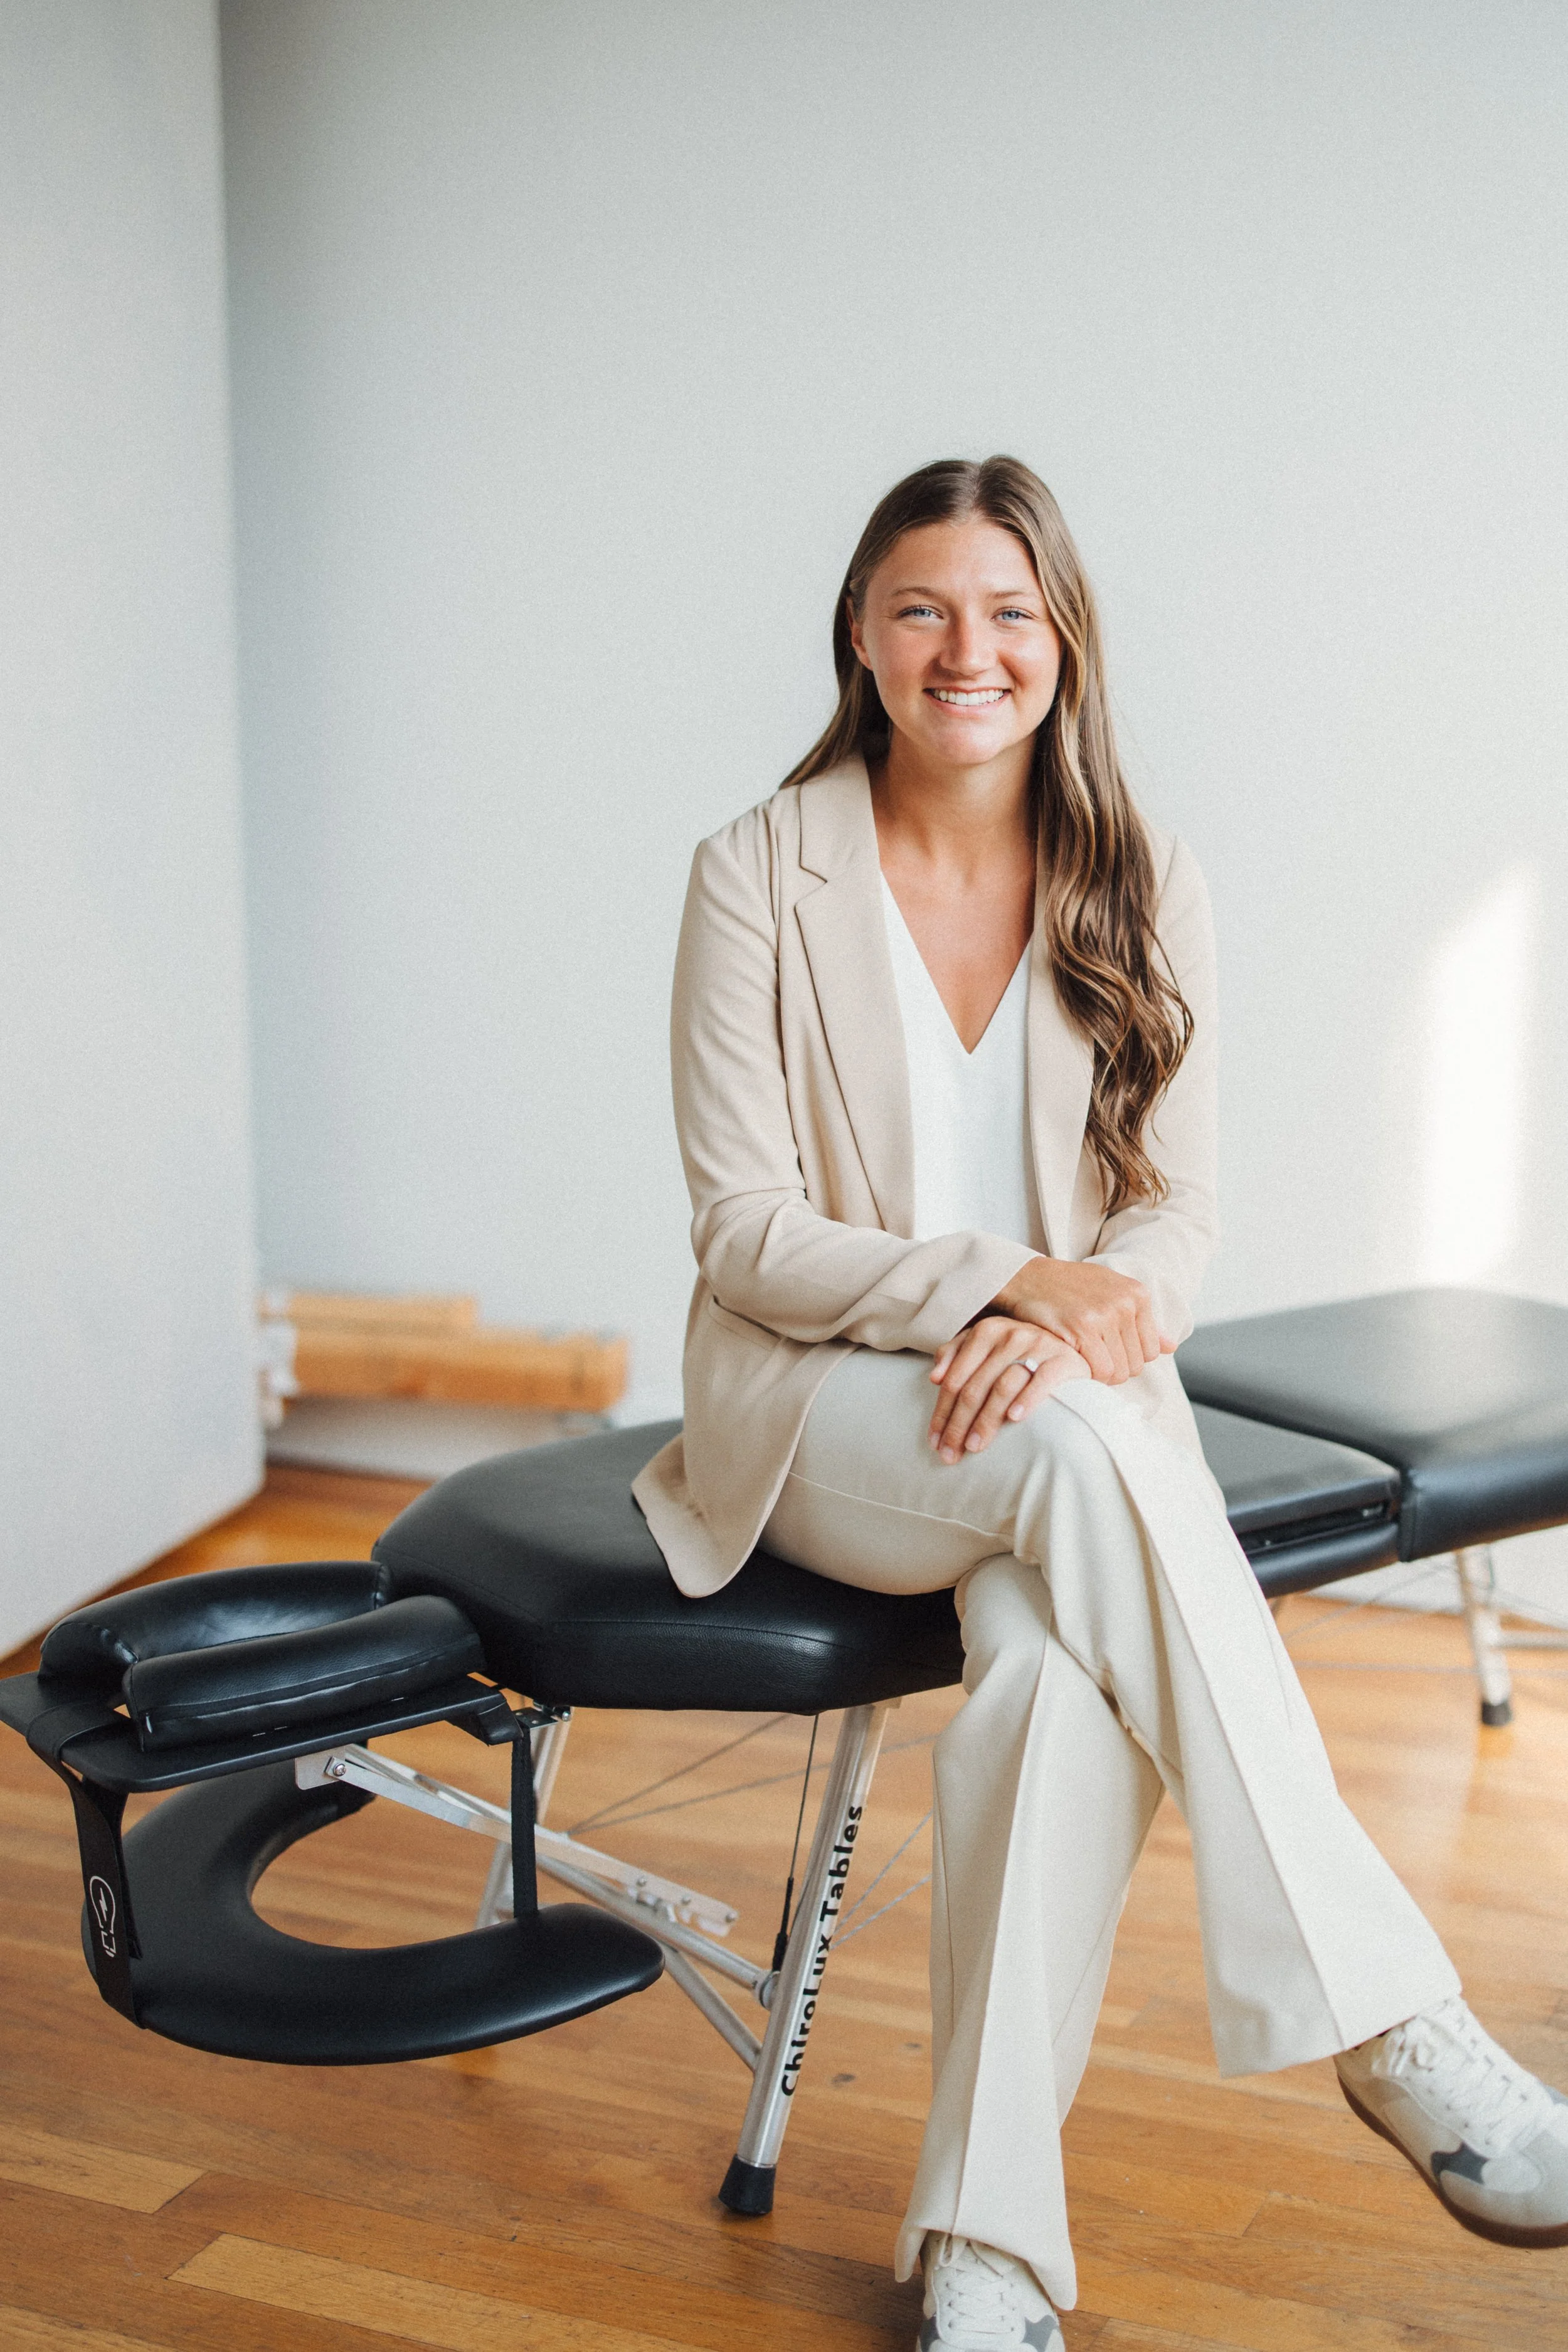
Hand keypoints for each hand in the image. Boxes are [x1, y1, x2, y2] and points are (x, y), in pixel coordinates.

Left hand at [927, 1319, 1090, 1463]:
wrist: (1069, 1351)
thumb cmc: (1019, 1355)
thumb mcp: (987, 1348)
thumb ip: (956, 1355)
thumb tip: (934, 1377)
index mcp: (985, 1332)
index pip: (955, 1379)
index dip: (941, 1412)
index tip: (934, 1442)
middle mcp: (1009, 1335)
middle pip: (974, 1387)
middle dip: (958, 1424)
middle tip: (950, 1453)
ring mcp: (1037, 1346)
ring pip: (1002, 1387)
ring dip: (986, 1420)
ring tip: (975, 1446)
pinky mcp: (1062, 1359)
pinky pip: (1041, 1381)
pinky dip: (1026, 1400)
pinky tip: (1014, 1419)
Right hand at [990, 1256, 1172, 1384]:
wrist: (1028, 1278)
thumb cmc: (1069, 1288)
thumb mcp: (1111, 1293)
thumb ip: (1141, 1322)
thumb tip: (1171, 1347)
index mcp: (1137, 1294)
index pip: (1151, 1351)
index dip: (1128, 1359)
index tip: (1106, 1353)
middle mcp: (1126, 1304)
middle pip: (1135, 1365)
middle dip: (1114, 1369)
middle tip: (1090, 1359)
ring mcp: (1105, 1315)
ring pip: (1118, 1372)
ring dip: (1099, 1375)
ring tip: (1082, 1360)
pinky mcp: (1082, 1328)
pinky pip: (1098, 1370)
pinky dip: (1086, 1374)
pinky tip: (1073, 1361)